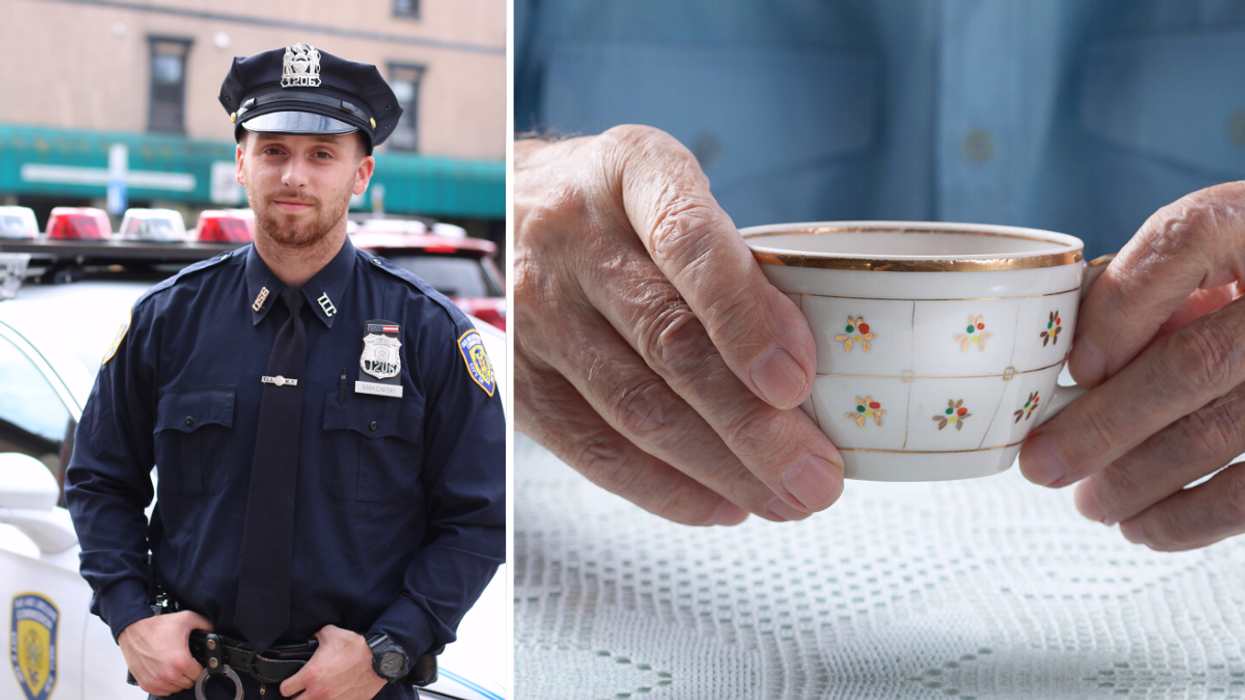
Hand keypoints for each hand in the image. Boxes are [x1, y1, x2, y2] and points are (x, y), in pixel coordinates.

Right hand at [118, 610, 212, 696]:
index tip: (198, 663)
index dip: (202, 668)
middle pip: (189, 683)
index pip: (200, 675)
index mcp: (181, 662)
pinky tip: (166, 672)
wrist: (133, 631)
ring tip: (175, 666)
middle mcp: (168, 674)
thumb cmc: (156, 627)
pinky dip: (166, 685)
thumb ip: (205, 624)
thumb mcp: (186, 618)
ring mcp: (156, 681)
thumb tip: (214, 631)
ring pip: (176, 688)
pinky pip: (163, 691)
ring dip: (178, 680)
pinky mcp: (146, 684)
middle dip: (190, 673)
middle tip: (186, 662)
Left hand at [279, 625, 384, 699]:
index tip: (292, 682)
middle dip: (298, 696)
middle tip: (303, 690)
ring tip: (319, 693)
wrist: (379, 659)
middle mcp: (318, 692)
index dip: (287, 685)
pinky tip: (334, 695)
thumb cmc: (356, 647)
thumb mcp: (331, 634)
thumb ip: (315, 637)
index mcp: (311, 675)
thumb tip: (310, 640)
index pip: (285, 689)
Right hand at [514, 125, 844, 525]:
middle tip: (817, 477)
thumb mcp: (680, 191)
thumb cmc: (624, 208)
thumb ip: (735, 261)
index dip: (745, 316)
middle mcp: (573, 236)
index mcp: (632, 172)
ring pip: (634, 407)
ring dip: (720, 468)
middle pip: (667, 342)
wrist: (515, 200)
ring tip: (786, 499)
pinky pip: (592, 448)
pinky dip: (664, 488)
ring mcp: (535, 308)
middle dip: (753, 424)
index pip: (688, 241)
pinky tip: (721, 504)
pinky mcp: (517, 373)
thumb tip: (814, 371)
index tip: (797, 382)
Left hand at [1019, 182, 1244, 549]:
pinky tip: (1148, 527)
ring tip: (1092, 503)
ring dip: (1140, 480)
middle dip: (1104, 425)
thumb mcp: (1211, 258)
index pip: (1191, 239)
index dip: (1123, 306)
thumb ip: (1150, 286)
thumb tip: (1079, 365)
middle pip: (1197, 358)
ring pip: (1225, 429)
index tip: (1077, 367)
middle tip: (1041, 465)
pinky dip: (1194, 519)